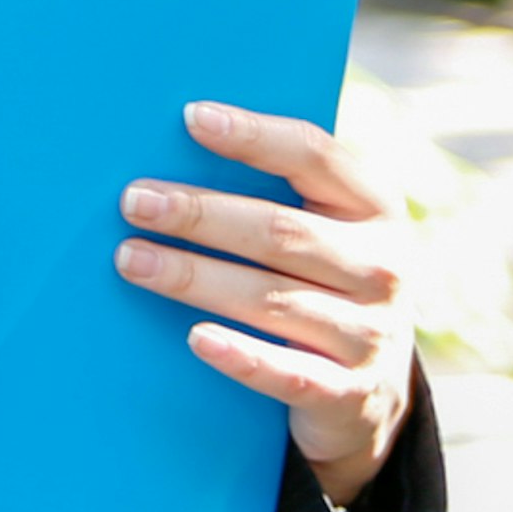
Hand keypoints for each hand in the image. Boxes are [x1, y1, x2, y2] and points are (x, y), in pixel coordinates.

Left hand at [113, 100, 417, 508]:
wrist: (370, 394)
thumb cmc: (323, 284)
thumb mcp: (327, 232)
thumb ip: (278, 192)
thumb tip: (179, 143)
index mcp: (375, 207)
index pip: (315, 156)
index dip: (254, 136)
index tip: (191, 117)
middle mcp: (381, 266)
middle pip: (279, 231)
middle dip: (200, 213)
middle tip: (134, 201)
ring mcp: (370, 333)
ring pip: (270, 298)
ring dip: (195, 277)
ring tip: (131, 259)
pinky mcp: (350, 394)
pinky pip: (288, 373)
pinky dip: (242, 356)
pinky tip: (195, 337)